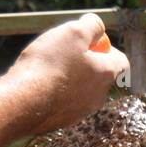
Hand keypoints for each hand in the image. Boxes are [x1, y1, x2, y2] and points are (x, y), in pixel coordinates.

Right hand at [11, 13, 129, 135]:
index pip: (121, 61)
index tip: (89, 41)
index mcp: (106, 74)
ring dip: (69, 77)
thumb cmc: (50, 64)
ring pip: (80, 89)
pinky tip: (37, 85)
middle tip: (63, 52)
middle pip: (99, 75)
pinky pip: (63, 102)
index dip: (107, 48)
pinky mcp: (63, 121)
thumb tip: (98, 24)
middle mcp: (99, 96)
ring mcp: (81, 111)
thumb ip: (91, 26)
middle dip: (86, 62)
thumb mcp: (73, 32)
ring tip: (46, 67)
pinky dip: (55, 91)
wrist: (24, 102)